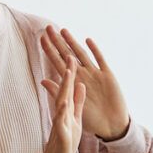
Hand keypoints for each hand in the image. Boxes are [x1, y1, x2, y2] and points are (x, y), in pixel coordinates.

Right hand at [40, 58, 85, 152]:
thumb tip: (80, 85)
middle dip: (65, 69)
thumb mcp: (75, 117)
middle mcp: (63, 110)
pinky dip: (62, 111)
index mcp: (68, 106)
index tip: (72, 52)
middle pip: (64, 86)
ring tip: (67, 71)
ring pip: (62, 100)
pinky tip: (63, 102)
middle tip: (66, 52)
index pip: (70, 84)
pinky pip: (62, 121)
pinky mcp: (62, 133)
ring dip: (64, 86)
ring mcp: (61, 121)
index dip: (71, 68)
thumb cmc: (66, 140)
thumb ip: (77, 101)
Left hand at [41, 25, 130, 140]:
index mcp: (72, 82)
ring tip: (63, 30)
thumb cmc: (92, 119)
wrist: (112, 124)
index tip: (41, 38)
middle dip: (57, 41)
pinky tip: (87, 40)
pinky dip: (94, 50)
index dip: (49, 50)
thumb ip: (58, 91)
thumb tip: (42, 80)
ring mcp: (95, 74)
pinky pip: (100, 60)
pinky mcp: (107, 75)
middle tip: (48, 27)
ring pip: (81, 54)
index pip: (57, 62)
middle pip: (67, 54)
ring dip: (72, 42)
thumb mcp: (72, 106)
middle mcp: (82, 75)